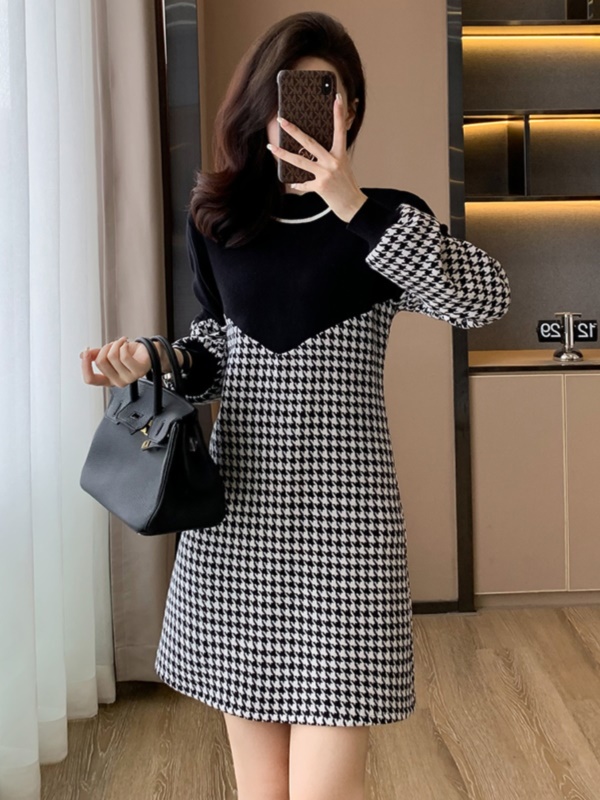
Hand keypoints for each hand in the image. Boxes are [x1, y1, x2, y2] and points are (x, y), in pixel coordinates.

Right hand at [80, 336, 152, 387]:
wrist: (147, 351)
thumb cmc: (129, 354)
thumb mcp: (109, 354)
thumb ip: (96, 355)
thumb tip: (83, 355)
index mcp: (108, 380)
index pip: (90, 379)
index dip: (85, 366)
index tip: (86, 352)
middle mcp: (118, 382)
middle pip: (101, 362)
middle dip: (105, 348)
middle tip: (113, 344)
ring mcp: (129, 378)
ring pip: (112, 356)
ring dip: (116, 344)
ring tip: (121, 342)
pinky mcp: (139, 371)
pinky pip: (124, 356)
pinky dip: (123, 345)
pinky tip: (127, 343)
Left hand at [267, 93, 368, 222]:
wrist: (352, 205)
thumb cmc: (346, 184)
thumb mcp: (342, 165)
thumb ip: (329, 156)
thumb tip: (309, 150)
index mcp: (340, 154)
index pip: (339, 130)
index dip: (338, 113)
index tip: (336, 98)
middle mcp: (333, 162)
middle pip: (309, 142)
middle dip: (293, 130)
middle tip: (281, 120)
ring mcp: (326, 174)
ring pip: (300, 161)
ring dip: (283, 154)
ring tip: (272, 147)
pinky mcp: (320, 187)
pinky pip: (304, 184)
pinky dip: (298, 184)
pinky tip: (293, 183)